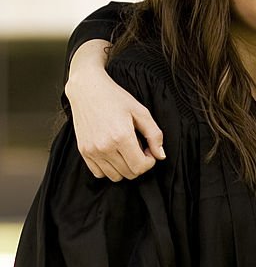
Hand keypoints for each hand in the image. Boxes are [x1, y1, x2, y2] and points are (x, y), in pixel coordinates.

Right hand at [65, 40, 164, 180]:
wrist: (87, 89)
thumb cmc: (115, 98)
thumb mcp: (141, 111)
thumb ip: (154, 135)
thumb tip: (161, 156)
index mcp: (122, 137)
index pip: (140, 167)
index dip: (150, 162)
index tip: (148, 150)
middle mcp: (105, 147)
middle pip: (129, 173)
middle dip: (139, 164)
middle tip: (139, 148)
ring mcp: (92, 151)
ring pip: (115, 176)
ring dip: (125, 167)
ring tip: (125, 150)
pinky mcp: (83, 152)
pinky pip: (99, 173)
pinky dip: (109, 168)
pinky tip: (113, 154)